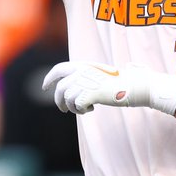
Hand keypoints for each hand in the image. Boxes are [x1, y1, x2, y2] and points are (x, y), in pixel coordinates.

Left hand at [42, 61, 175, 115]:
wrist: (131, 86)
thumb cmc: (116, 83)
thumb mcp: (97, 77)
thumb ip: (82, 79)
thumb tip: (68, 91)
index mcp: (82, 65)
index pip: (59, 69)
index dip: (49, 78)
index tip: (45, 87)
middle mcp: (81, 71)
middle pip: (60, 88)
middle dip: (59, 101)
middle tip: (64, 110)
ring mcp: (85, 81)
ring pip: (67, 99)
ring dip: (73, 108)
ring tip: (83, 109)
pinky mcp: (90, 92)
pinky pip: (77, 106)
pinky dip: (81, 110)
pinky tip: (91, 109)